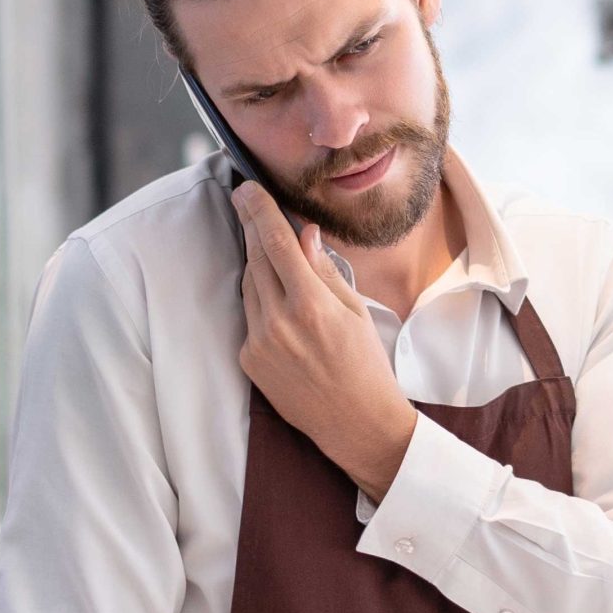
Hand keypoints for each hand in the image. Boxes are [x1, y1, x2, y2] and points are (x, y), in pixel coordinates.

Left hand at [231, 183, 417, 498]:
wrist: (356, 424)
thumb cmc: (366, 365)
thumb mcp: (356, 311)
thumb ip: (324, 270)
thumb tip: (304, 235)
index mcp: (310, 304)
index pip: (275, 242)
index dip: (258, 210)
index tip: (246, 189)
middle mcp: (279, 321)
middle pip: (255, 258)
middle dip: (251, 227)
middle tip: (246, 202)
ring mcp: (259, 342)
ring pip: (249, 286)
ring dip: (257, 266)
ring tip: (273, 257)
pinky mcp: (249, 360)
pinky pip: (248, 316)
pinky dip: (260, 302)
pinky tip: (280, 307)